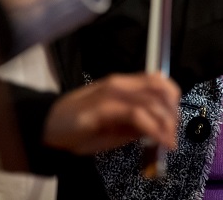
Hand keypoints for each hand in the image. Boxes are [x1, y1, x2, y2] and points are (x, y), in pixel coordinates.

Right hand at [42, 73, 180, 154]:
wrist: (46, 129)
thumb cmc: (80, 128)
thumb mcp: (114, 127)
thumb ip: (136, 124)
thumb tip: (160, 127)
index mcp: (122, 85)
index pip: (157, 81)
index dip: (172, 98)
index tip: (176, 119)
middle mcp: (119, 84)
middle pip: (159, 88)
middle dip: (172, 113)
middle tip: (174, 134)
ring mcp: (111, 93)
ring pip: (151, 101)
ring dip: (165, 122)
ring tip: (169, 141)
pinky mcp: (103, 108)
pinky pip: (136, 114)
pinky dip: (153, 128)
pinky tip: (159, 140)